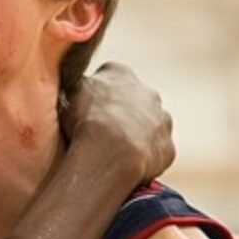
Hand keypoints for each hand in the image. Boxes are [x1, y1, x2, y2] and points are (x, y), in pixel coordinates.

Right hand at [60, 62, 174, 182]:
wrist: (110, 151)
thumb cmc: (85, 120)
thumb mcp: (70, 92)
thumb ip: (78, 85)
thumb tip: (78, 85)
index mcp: (120, 73)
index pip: (110, 77)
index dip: (98, 94)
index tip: (88, 108)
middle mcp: (148, 92)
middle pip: (135, 100)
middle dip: (123, 112)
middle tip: (104, 131)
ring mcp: (162, 120)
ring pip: (151, 126)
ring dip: (138, 134)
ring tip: (116, 151)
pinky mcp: (168, 147)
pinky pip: (156, 152)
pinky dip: (145, 158)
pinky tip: (128, 165)